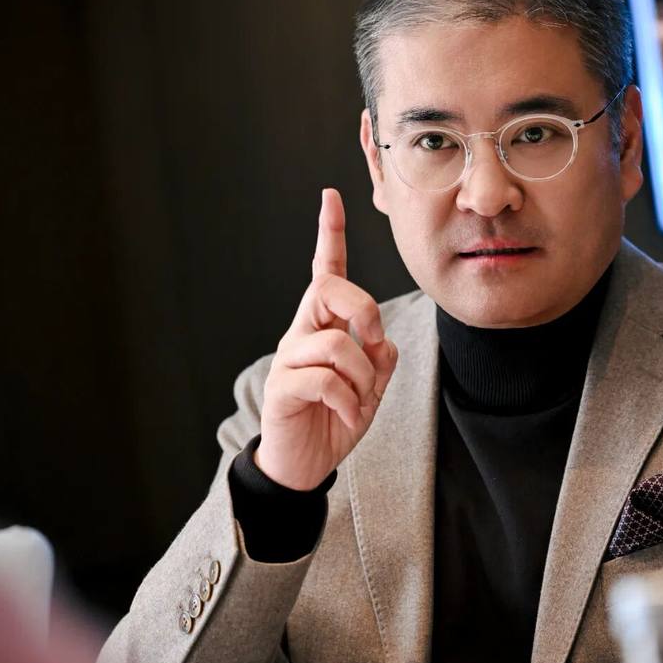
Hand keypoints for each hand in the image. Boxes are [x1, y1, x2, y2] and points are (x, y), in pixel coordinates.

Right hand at [254, 188, 397, 490]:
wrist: (303, 465)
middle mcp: (301, 334)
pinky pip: (324, 380)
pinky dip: (350, 402)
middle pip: (328, 290)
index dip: (330, 234)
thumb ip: (380, 360)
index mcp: (323, 327)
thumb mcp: (370, 389)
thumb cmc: (334, 420)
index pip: (325, 272)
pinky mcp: (281, 388)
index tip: (331, 196)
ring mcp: (287, 360)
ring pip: (334, 343)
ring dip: (362, 376)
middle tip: (374, 342)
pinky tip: (350, 417)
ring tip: (359, 401)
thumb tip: (380, 342)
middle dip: (364, 310)